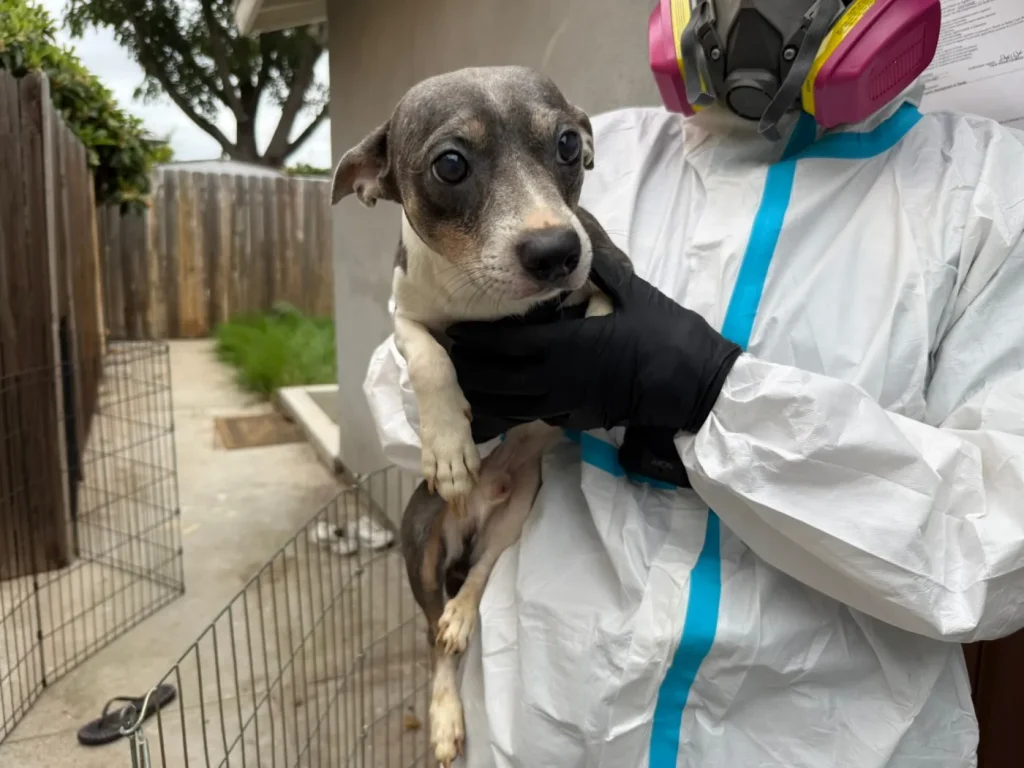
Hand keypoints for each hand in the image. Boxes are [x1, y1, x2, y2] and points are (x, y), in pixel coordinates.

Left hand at [446, 246, 742, 443]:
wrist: (690, 382)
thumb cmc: (660, 330)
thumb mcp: (627, 288)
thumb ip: (592, 262)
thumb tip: (570, 232)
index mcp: (565, 344)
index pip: (505, 345)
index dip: (475, 339)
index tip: (455, 328)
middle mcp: (556, 379)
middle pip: (496, 380)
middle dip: (469, 370)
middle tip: (447, 357)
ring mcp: (564, 404)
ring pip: (507, 405)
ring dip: (481, 394)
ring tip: (460, 381)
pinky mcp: (573, 419)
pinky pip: (529, 417)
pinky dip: (505, 411)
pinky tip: (493, 402)